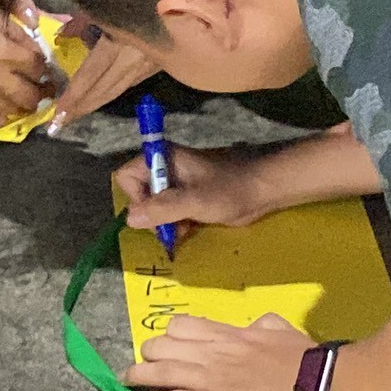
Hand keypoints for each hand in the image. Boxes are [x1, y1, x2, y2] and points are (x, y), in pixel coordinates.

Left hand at [49, 29, 159, 133]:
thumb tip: (62, 36)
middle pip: (106, 89)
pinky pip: (133, 80)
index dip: (74, 96)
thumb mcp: (105, 0)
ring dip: (99, 101)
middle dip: (83, 106)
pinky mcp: (161, 60)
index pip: (91, 75)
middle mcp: (135, 57)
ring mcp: (151, 61)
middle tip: (64, 121)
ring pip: (120, 88)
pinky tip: (106, 91)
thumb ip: (83, 21)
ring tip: (80, 111)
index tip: (59, 113)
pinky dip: (115, 89)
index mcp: (119, 41)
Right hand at [112, 144, 274, 242]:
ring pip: (154, 207)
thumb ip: (163, 208)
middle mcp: (166, 168)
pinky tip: (188, 232)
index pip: (127, 176)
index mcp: (164, 158)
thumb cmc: (230, 191)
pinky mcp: (188, 197)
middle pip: (139, 194)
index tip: (155, 212)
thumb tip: (130, 218)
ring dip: (164, 223)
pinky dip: (174, 225)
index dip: (136, 197)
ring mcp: (177, 184)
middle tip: (170, 229)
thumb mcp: (196, 201)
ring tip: (182, 232)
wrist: (263, 192)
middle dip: (151, 215)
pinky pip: (169, 213)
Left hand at [124, 312, 315, 390]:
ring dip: (142, 376)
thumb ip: (263, 325)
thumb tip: (255, 326)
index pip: (184, 326)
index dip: (170, 333)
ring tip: (130, 379)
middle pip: (165, 346)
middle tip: (145, 361)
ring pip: (162, 373)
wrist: (311, 384)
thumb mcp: (281, 328)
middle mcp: (212, 353)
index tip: (167, 341)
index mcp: (229, 334)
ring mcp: (209, 379)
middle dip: (151, 353)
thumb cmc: (301, 357)